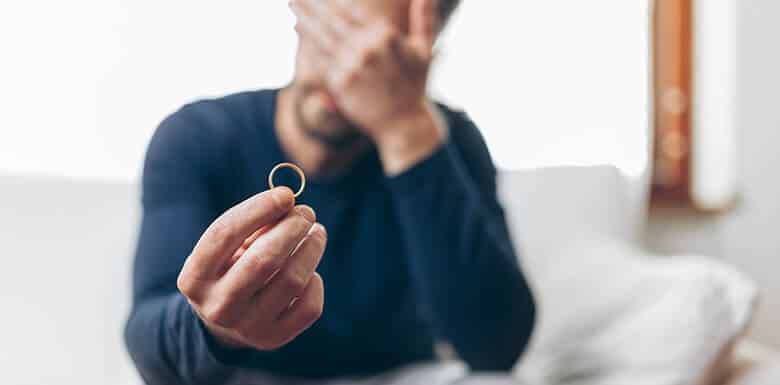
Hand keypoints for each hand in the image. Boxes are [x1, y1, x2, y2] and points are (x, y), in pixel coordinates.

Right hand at [177, 187, 326, 350]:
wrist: (227, 322)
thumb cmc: (230, 269)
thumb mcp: (229, 248)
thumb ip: (253, 224)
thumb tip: (289, 202)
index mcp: (193, 278)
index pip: (224, 234)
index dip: (258, 209)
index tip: (285, 194)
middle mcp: (217, 307)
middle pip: (264, 260)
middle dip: (291, 229)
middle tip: (307, 213)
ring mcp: (247, 327)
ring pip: (292, 280)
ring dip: (311, 248)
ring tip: (316, 232)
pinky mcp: (275, 339)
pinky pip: (309, 306)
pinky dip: (315, 281)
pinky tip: (310, 270)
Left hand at [291, 0, 446, 173]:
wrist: (403, 123)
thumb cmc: (414, 85)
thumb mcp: (424, 49)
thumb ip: (424, 18)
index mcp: (386, 36)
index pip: (353, 9)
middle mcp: (368, 48)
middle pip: (333, 19)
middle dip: (312, 4)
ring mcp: (352, 66)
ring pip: (322, 35)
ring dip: (304, 18)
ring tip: (292, 3)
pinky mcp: (340, 83)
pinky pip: (320, 58)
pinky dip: (306, 41)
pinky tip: (296, 28)